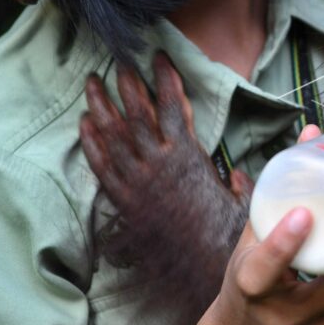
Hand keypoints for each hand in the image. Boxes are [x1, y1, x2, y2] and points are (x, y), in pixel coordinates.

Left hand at [80, 53, 249, 278]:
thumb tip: (234, 175)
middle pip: (138, 113)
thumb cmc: (224, 235)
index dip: (165, 79)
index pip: (173, 106)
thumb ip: (236, 184)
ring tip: (92, 83)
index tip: (159, 57)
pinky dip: (91, 143)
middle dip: (128, 84)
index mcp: (189, 156)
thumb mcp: (240, 203)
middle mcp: (159, 164)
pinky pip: (101, 166)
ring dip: (101, 105)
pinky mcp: (123, 201)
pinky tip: (83, 124)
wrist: (200, 267)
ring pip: (113, 135)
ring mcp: (138, 182)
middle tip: (119, 61)